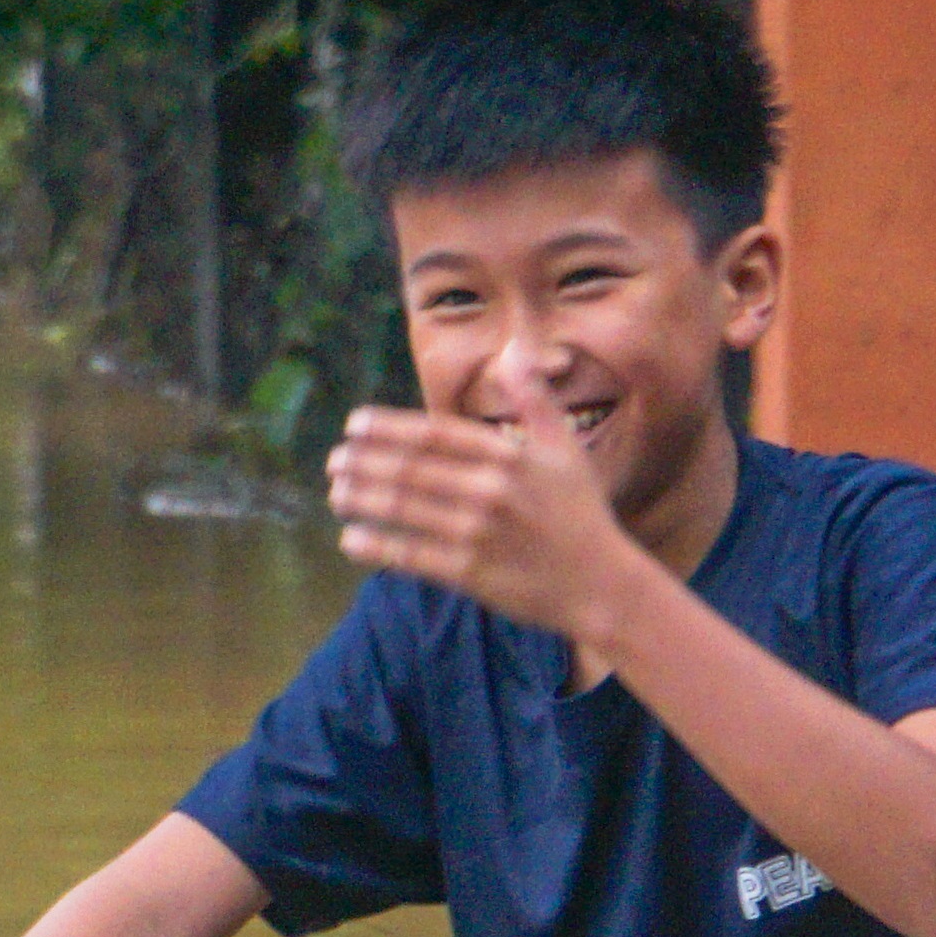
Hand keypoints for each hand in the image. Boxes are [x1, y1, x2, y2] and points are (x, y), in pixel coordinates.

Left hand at [326, 367, 644, 647]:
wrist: (602, 585)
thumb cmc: (581, 514)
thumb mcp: (565, 448)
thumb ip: (535, 399)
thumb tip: (515, 352)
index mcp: (508, 455)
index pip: (432, 434)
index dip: (386, 428)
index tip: (353, 425)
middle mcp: (490, 490)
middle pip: (409, 469)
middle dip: (363, 463)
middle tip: (333, 461)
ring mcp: (479, 533)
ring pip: (404, 510)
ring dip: (362, 499)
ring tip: (335, 493)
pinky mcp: (472, 574)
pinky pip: (412, 556)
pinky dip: (378, 546)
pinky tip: (350, 538)